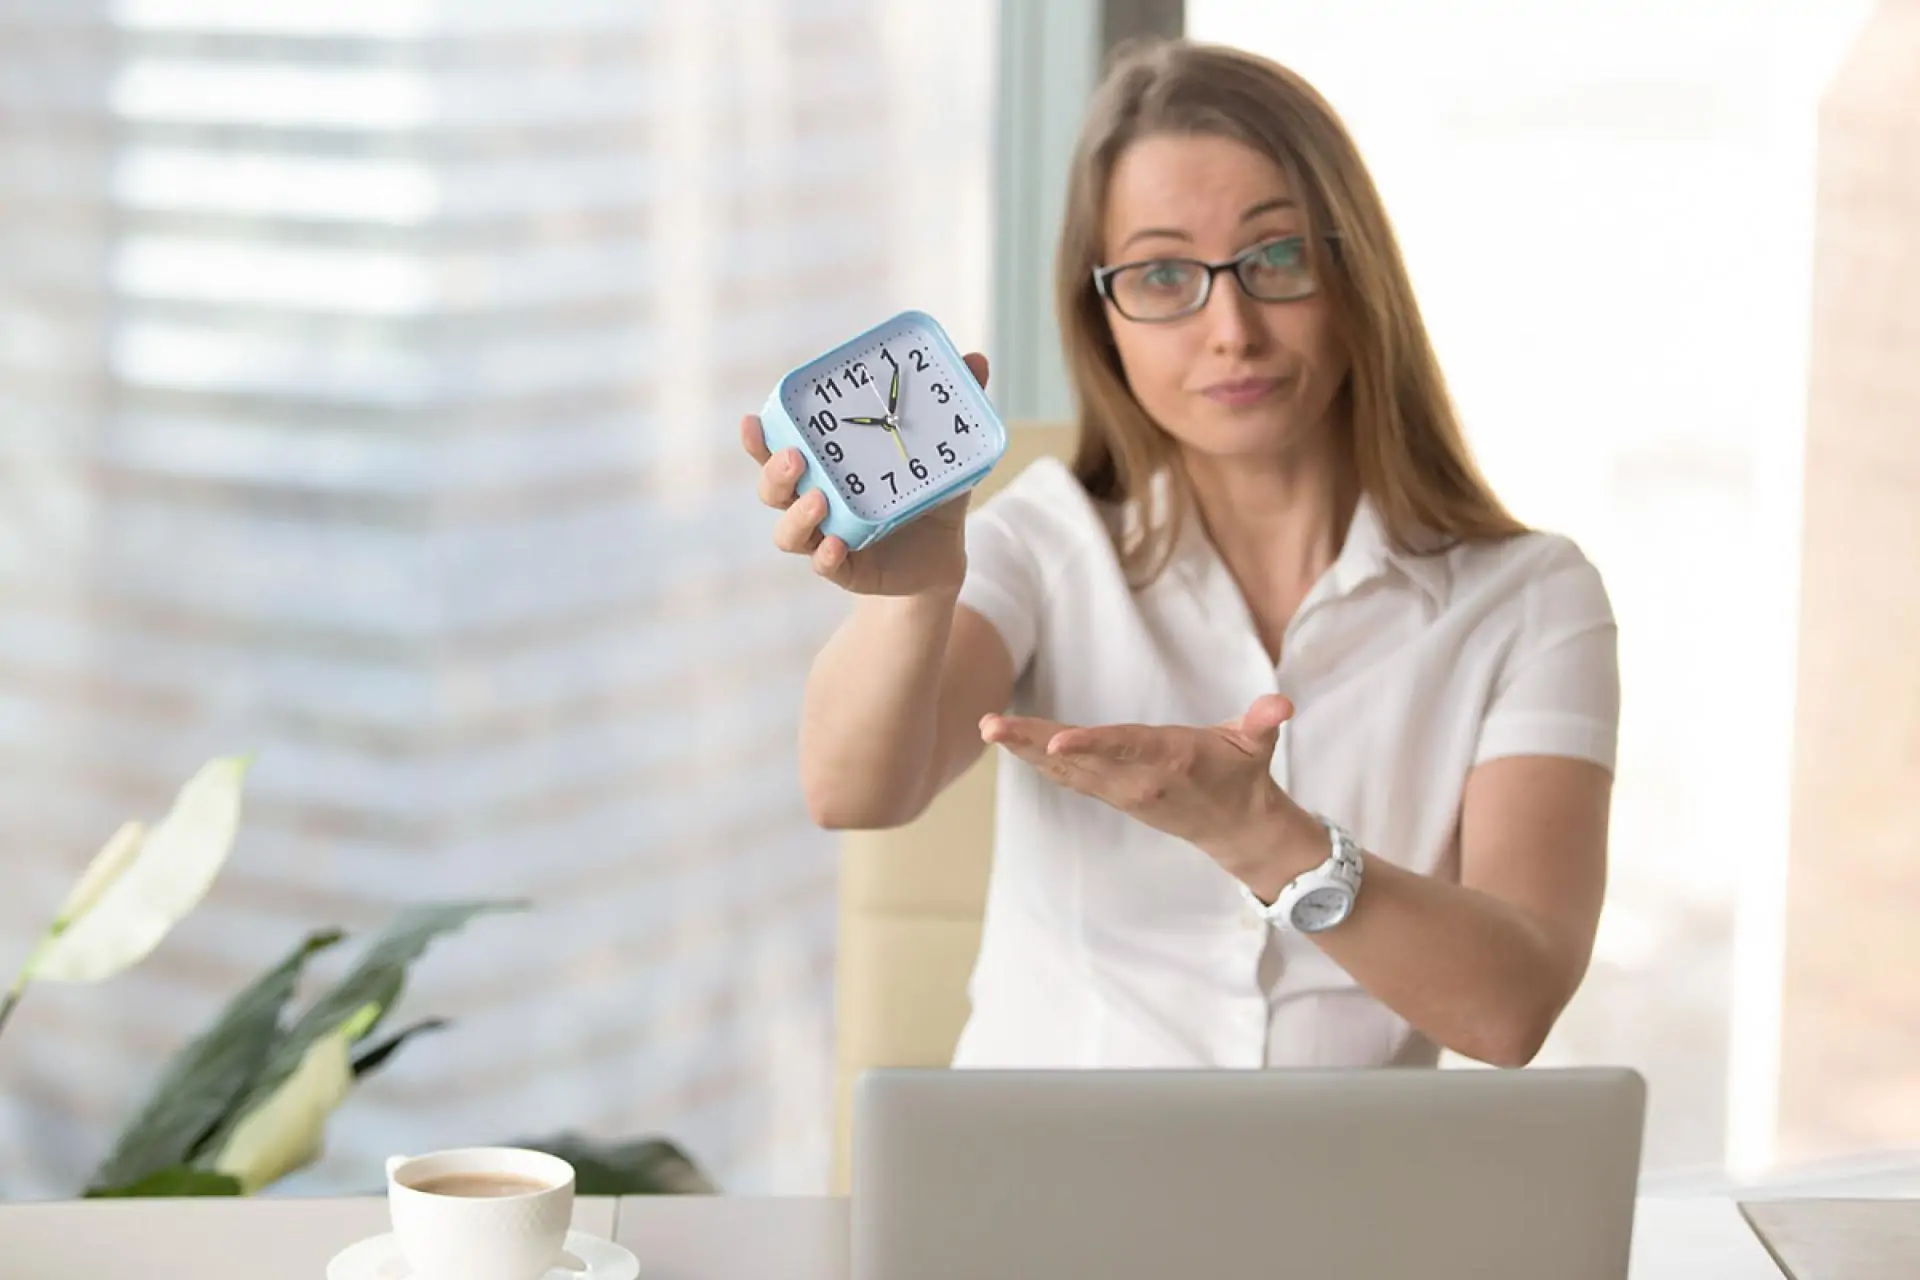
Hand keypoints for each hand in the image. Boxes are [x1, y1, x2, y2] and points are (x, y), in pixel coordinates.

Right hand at [744, 351, 988, 596]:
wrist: (943, 554)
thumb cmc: (926, 494)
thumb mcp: (941, 451)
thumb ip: (951, 409)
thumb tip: (977, 360)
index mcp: (823, 468)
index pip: (776, 450)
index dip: (758, 439)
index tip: (753, 419)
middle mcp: (814, 502)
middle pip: (772, 490)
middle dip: (774, 471)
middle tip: (795, 456)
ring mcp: (826, 538)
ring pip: (789, 533)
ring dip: (797, 516)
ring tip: (819, 498)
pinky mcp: (847, 570)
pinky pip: (824, 566)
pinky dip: (826, 556)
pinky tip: (836, 545)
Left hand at [980, 694, 1325, 898]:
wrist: (1236, 829)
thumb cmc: (1243, 773)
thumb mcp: (1258, 745)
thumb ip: (1263, 721)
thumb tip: (1283, 703)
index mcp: (1170, 760)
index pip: (1124, 748)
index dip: (1089, 746)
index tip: (1054, 742)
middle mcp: (1137, 780)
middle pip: (1077, 760)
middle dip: (1032, 743)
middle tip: (990, 726)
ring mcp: (1119, 792)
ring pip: (1063, 770)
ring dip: (1022, 750)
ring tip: (987, 728)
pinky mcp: (1110, 794)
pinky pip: (1065, 778)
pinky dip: (1034, 760)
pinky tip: (1006, 742)